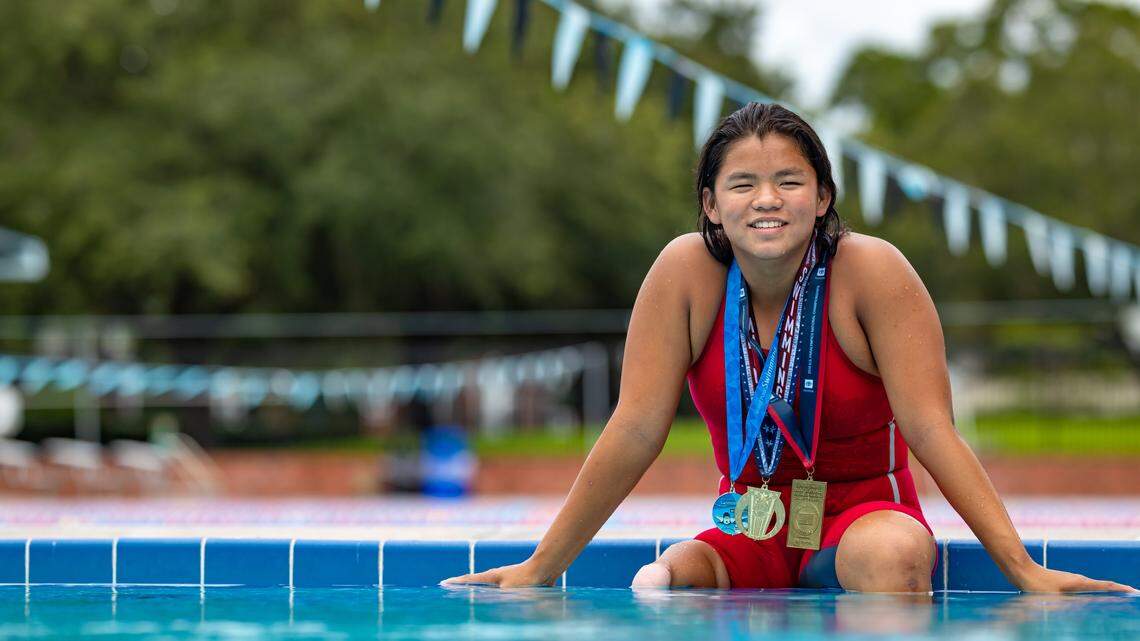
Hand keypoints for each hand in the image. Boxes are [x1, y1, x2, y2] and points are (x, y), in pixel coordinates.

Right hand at [440, 560, 558, 588]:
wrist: (544, 568)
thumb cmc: (526, 579)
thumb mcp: (508, 592)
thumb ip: (497, 598)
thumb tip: (489, 605)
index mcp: (490, 577)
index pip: (468, 579)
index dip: (456, 582)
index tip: (443, 583)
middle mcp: (495, 576)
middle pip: (474, 580)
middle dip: (462, 584)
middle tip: (450, 587)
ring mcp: (504, 578)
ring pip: (486, 584)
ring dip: (476, 588)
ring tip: (467, 593)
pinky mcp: (513, 582)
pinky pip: (497, 588)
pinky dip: (489, 591)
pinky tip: (492, 596)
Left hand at [1014, 563, 1136, 593]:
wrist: (1021, 570)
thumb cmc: (1036, 584)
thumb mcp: (1054, 598)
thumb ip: (1068, 604)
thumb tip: (1081, 609)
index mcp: (1079, 583)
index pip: (1105, 586)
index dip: (1120, 589)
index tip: (1133, 591)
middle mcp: (1078, 579)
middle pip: (1103, 586)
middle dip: (1118, 591)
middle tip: (1131, 595)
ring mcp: (1071, 580)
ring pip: (1093, 587)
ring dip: (1106, 591)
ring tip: (1119, 597)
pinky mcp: (1065, 582)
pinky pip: (1084, 588)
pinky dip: (1094, 591)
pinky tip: (1094, 596)